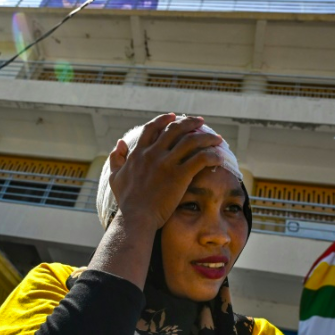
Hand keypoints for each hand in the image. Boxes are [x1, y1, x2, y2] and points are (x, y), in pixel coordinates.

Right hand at [108, 114, 223, 229]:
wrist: (136, 218)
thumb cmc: (127, 201)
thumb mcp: (115, 177)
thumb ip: (116, 158)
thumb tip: (120, 143)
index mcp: (139, 153)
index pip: (152, 128)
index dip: (164, 119)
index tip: (174, 116)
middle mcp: (153, 154)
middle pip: (175, 129)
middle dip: (190, 122)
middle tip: (201, 122)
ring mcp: (167, 164)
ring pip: (191, 141)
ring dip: (207, 137)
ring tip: (217, 139)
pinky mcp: (179, 176)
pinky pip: (201, 159)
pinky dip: (212, 155)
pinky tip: (219, 157)